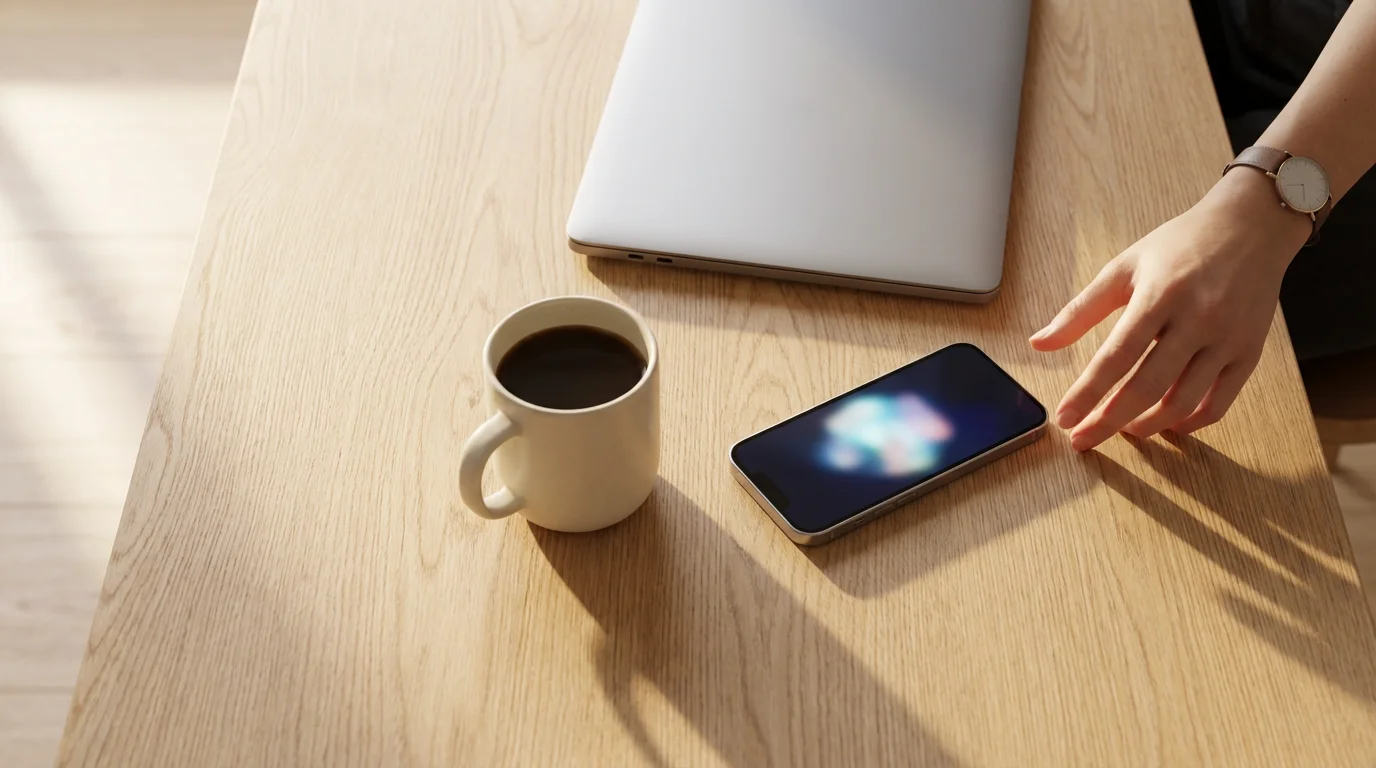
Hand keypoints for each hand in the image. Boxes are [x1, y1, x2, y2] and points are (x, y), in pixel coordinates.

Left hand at [1029, 171, 1308, 450]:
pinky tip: (1165, 424)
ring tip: (1122, 430)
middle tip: (1083, 440)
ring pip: (1183, 401)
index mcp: (1160, 295)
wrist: (1251, 226)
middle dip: (1109, 421)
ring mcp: (1227, 338)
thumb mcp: (1124, 267)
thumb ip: (1080, 310)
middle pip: (1147, 386)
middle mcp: (1197, 318)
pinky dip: (1189, 423)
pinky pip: (1219, 403)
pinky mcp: (1250, 352)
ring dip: (1147, 426)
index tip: (1065, 419)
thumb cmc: (1180, 245)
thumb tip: (1039, 343)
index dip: (1088, 393)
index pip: (1116, 356)